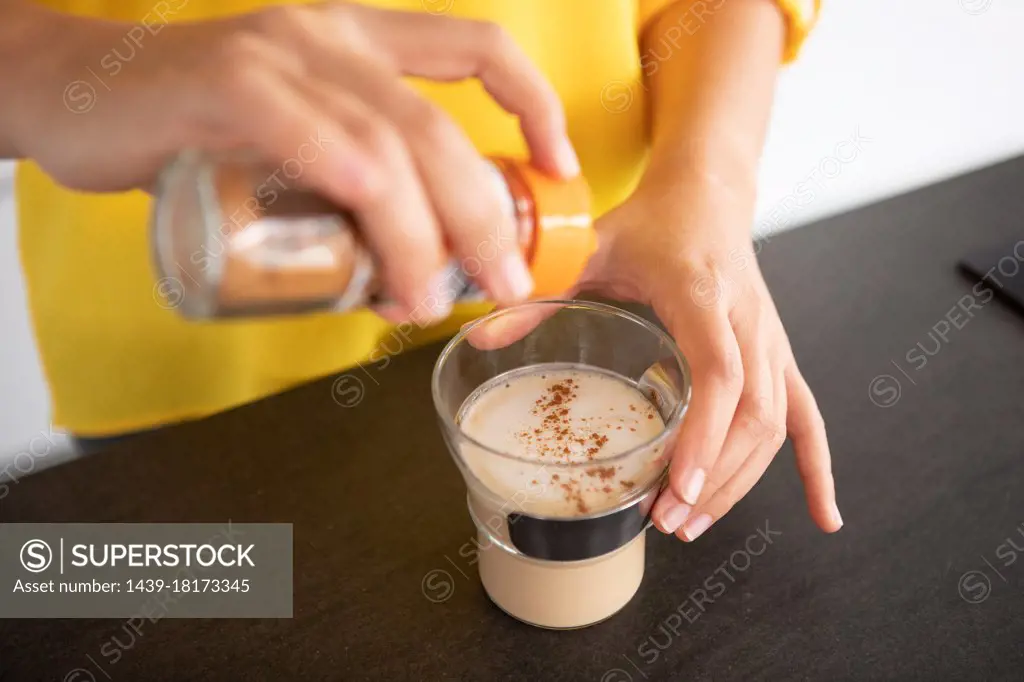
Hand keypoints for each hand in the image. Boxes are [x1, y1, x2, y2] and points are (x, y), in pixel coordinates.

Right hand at [3, 2, 578, 318]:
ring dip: (425, 235)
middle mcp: (332, 37)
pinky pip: (316, 137)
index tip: (559, 167)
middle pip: (439, 127)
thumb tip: (414, 269)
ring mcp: (282, 55)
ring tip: (429, 299)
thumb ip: (352, 187)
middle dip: (485, 215)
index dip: (534, 102)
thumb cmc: (191, 130)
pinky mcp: (229, 83)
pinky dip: (362, 195)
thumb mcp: (294, 144)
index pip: (474, 48)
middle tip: (503, 283)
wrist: (76, 93)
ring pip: (389, 145)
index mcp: (359, 42)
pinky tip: (380, 252)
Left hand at [578, 170, 842, 540]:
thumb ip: (542, 289)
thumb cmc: (653, 221)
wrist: (708, 195)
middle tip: (667, 521)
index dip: (704, 436)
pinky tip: (823, 515)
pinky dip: (815, 468)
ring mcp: (770, 342)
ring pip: (775, 425)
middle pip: (751, 414)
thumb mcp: (592, 246)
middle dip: (715, 477)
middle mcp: (748, 323)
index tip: (680, 488)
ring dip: (741, 482)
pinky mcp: (777, 356)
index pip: (719, 375)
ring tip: (692, 524)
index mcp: (703, 296)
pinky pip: (806, 417)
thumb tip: (482, 335)